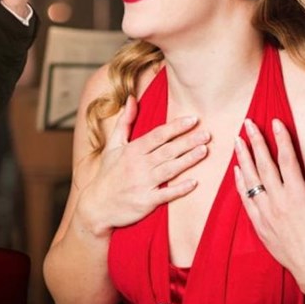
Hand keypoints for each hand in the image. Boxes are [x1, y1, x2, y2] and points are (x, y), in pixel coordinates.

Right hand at [79, 96, 207, 234]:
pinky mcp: (145, 202)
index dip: (176, 127)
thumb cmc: (107, 173)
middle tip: (207, 134)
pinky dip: (179, 189)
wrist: (97, 205)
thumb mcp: (112, 144)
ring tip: (204, 150)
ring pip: (169, 169)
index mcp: (132, 150)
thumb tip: (131, 98)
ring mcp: (142, 184)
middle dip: (187, 141)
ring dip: (187, 160)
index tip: (193, 119)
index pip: (157, 135)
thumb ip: (125, 121)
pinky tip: (194, 183)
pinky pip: (165, 195)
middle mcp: (138, 165)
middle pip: (167, 150)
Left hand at [234, 118, 304, 296]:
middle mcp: (278, 201)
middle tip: (247, 123)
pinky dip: (240, 182)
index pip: (286, 159)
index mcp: (298, 194)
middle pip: (263, 164)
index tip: (274, 122)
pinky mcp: (259, 224)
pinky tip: (237, 170)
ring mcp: (266, 212)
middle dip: (255, 141)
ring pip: (250, 179)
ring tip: (237, 140)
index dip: (280, 138)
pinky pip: (245, 198)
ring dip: (243, 157)